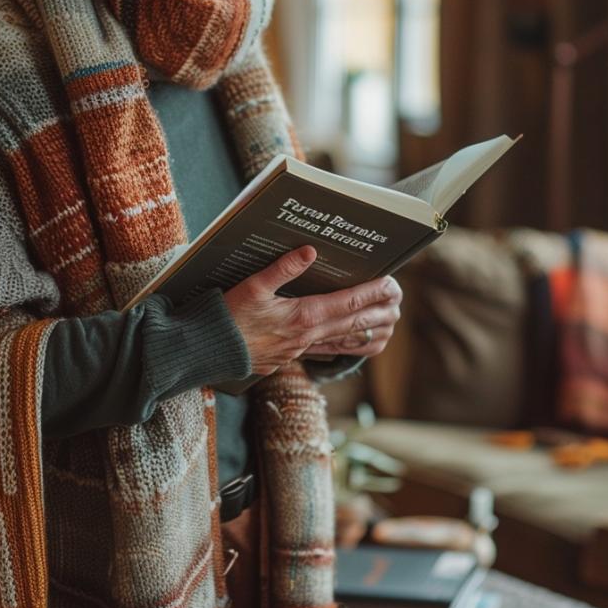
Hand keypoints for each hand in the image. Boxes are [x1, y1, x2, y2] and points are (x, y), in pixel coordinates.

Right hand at [222, 246, 402, 376]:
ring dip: (368, 332)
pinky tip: (354, 344)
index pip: (347, 303)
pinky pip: (328, 351)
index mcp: (301, 316)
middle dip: (379, 311)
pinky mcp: (292, 356)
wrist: (208, 351)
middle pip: (353, 323)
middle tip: (399, 301)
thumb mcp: (251, 286)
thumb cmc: (226, 317)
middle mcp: (307, 336)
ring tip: (389, 324)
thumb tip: (310, 251)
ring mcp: (301, 349)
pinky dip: (347, 346)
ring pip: (344, 341)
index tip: (392, 285)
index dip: (372, 293)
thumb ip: (282, 269)